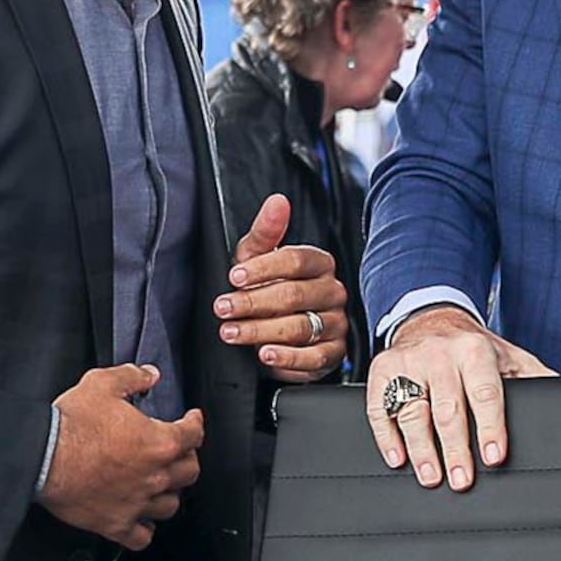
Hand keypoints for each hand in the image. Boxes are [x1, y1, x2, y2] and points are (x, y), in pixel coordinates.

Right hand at [41, 364, 203, 550]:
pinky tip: (142, 522)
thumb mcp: (101, 384)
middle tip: (180, 452)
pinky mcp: (115, 524)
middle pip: (189, 472)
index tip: (192, 421)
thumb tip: (148, 375)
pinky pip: (141, 537)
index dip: (195, 424)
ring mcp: (136, 503)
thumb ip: (130, 377)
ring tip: (162, 486)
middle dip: (188, 459)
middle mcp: (153, 476)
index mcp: (158, 442)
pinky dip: (145, 530)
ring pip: (170, 506)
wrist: (41, 457)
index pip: (193, 435)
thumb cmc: (69, 425)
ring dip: (169, 494)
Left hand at [212, 197, 348, 381]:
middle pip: (295, 295)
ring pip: (301, 327)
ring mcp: (335, 323)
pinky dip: (287, 358)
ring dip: (261, 331)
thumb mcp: (259, 258)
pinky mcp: (332, 353)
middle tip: (224, 308)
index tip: (235, 276)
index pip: (296, 260)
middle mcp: (332, 292)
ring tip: (232, 332)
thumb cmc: (270, 288)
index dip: (264, 269)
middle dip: (254, 302)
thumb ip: (266, 230)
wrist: (280, 329)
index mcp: (319, 263)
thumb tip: (277, 201)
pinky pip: (313, 357)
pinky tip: (265, 354)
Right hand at [366, 304, 551, 490]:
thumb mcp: (510, 357)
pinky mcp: (381, 370)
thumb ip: (535, 380)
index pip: (485, 393)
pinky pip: (380, 407)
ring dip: (421, 449)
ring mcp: (407, 361)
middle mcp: (440, 354)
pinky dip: (386, 435)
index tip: (494, 456)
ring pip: (412, 410)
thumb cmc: (473, 348)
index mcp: (475, 351)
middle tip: (461, 479)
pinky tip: (398, 457)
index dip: (490, 428)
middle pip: (447, 409)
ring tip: (431, 476)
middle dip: (455, 448)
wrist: (432, 318)